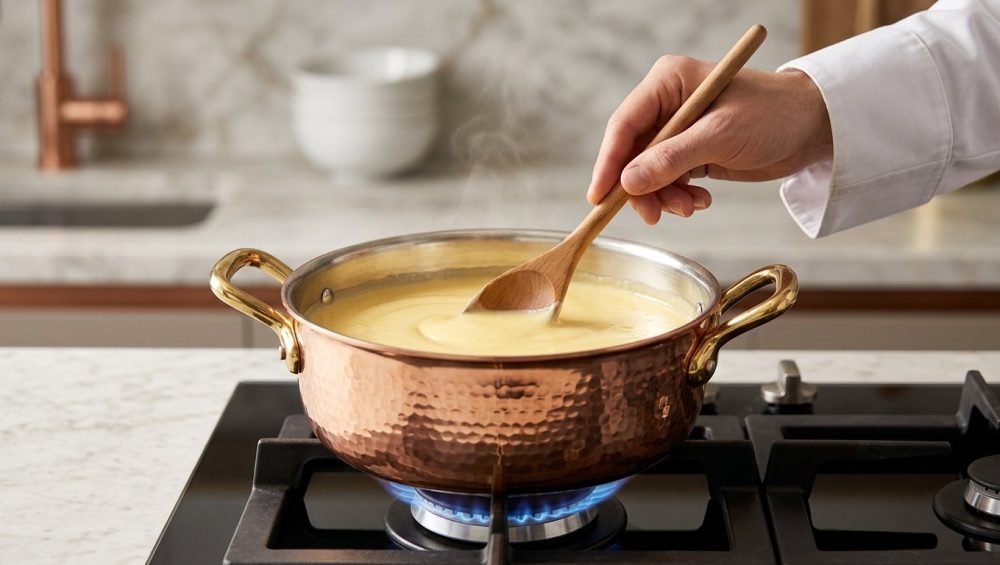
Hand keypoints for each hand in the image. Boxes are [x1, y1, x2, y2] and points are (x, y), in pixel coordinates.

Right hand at [587, 55, 832, 223]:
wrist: (815, 127)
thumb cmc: (774, 115)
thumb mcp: (721, 136)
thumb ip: (672, 159)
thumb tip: (627, 183)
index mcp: (668, 82)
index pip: (624, 125)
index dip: (609, 163)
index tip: (599, 198)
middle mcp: (667, 103)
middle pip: (632, 153)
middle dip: (642, 187)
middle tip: (654, 215)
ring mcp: (678, 128)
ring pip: (648, 171)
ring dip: (664, 195)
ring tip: (691, 206)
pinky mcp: (691, 150)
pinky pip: (668, 179)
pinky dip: (679, 195)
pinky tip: (701, 200)